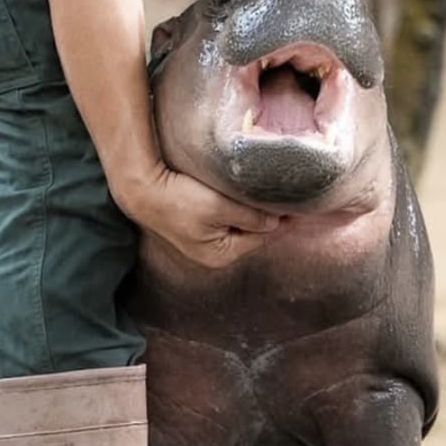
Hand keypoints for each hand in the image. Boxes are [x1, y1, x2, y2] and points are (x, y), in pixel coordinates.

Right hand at [118, 162, 281, 268]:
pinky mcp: (197, 228)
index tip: (303, 205)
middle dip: (270, 217)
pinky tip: (246, 197)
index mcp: (222, 255)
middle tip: (291, 196)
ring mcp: (205, 243)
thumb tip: (278, 221)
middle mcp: (214, 254)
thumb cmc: (178, 200)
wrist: (142, 191)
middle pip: (253, 234)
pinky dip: (239, 210)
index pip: (264, 237)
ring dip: (254, 213)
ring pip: (241, 227)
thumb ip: (252, 216)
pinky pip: (228, 221)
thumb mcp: (220, 208)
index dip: (284, 220)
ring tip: (272, 195)